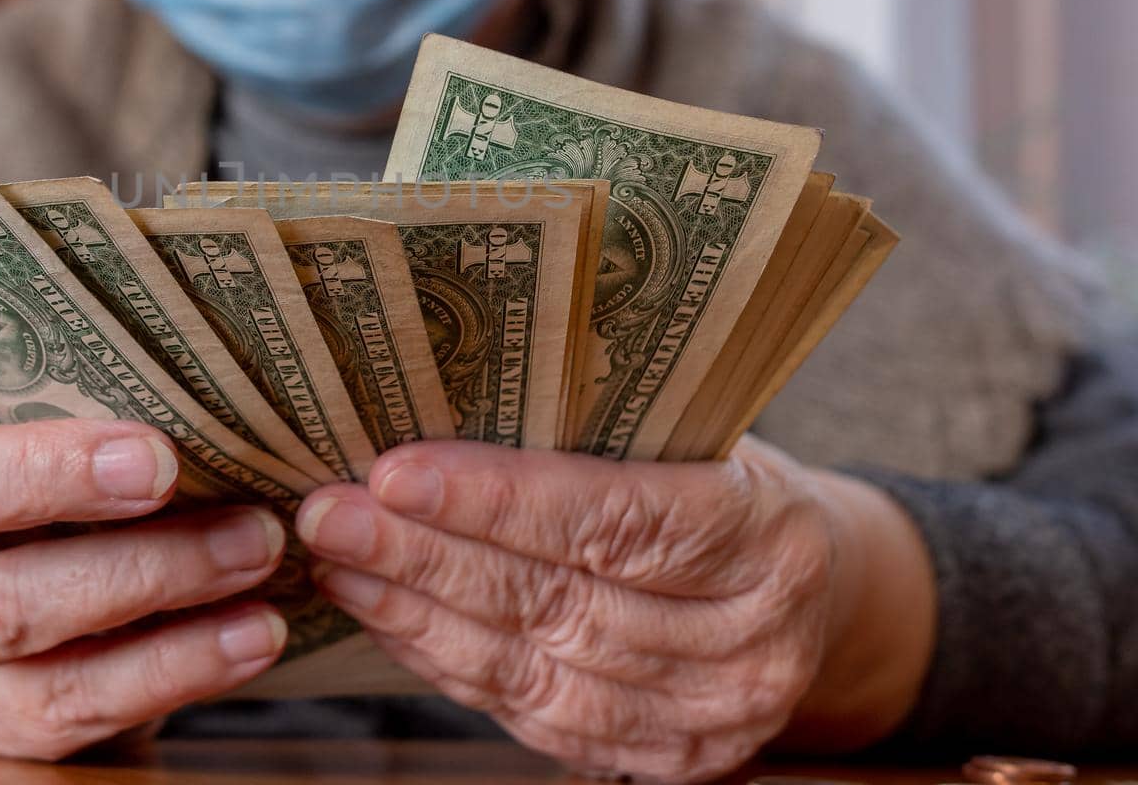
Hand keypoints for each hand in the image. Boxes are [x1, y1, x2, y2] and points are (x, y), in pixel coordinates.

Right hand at [0, 418, 288, 758]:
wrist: (19, 581)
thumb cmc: (50, 474)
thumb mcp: (47, 424)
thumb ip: (91, 399)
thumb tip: (203, 367)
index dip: (44, 473)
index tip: (158, 458)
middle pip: (15, 596)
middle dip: (148, 565)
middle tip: (256, 527)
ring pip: (63, 673)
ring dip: (180, 632)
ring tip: (265, 578)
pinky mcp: (17, 728)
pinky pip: (99, 715)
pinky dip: (186, 674)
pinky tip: (252, 638)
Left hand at [297, 438, 934, 782]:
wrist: (812, 585)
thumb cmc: (725, 478)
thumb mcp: (694, 429)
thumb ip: (595, 427)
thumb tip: (436, 396)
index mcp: (765, 536)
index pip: (614, 519)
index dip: (496, 500)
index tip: (393, 471)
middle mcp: (747, 644)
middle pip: (559, 601)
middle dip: (426, 556)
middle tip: (331, 514)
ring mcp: (708, 718)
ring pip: (533, 669)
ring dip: (418, 614)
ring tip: (340, 561)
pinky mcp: (662, 758)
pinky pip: (530, 717)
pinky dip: (446, 663)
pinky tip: (388, 616)